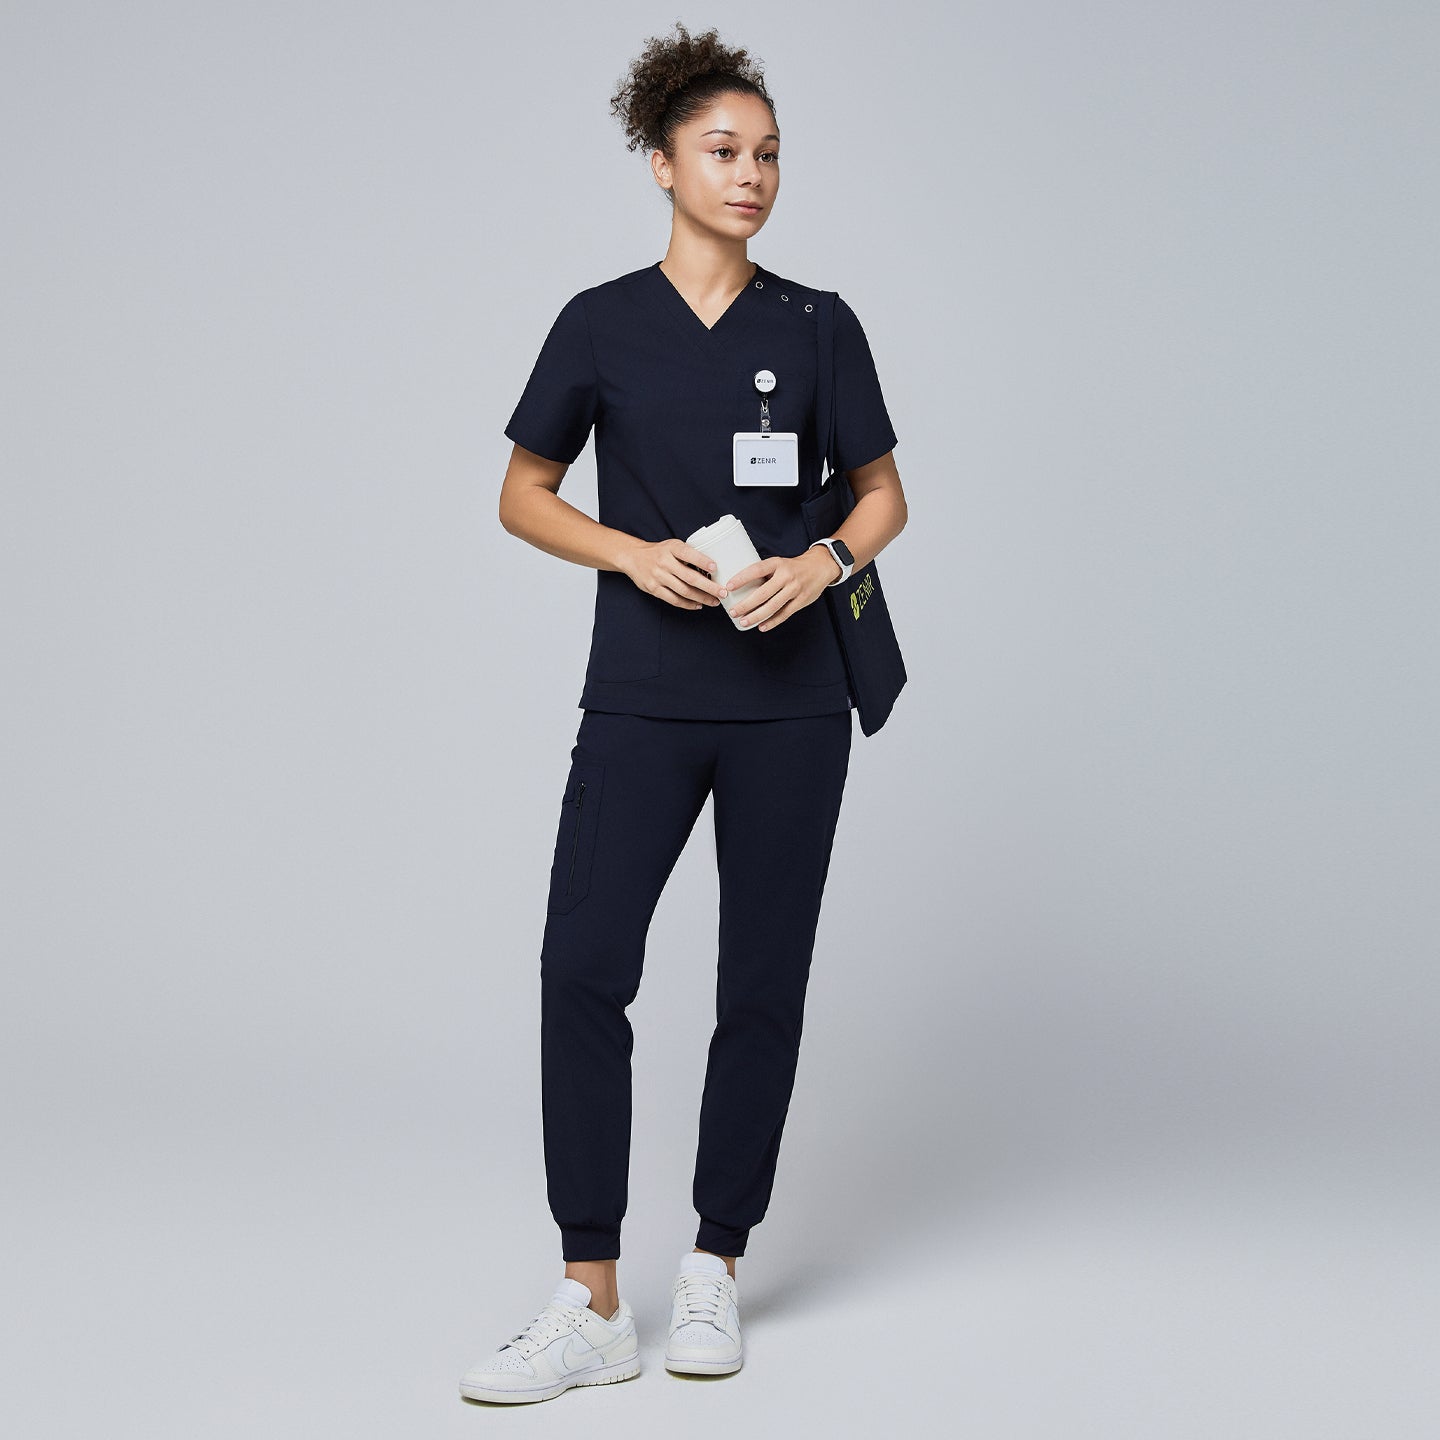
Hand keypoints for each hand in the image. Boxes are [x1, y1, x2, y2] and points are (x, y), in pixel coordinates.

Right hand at [619, 538, 729, 609]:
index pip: (688, 554)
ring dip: (701, 598)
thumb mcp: (673, 546)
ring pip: (684, 591)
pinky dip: (688, 604)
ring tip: (714, 601)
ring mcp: (658, 577)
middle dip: (709, 587)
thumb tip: (713, 567)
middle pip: (690, 577)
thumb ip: (689, 554)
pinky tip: (698, 605)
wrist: (633, 557)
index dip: (702, 561)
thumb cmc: (659, 552)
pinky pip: (674, 600)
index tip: (715, 568)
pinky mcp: (653, 589)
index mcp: (671, 548)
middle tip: (723, 592)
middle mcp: (664, 562)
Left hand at [724, 546, 839, 630]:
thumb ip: (765, 574)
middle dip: (746, 604)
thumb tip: (741, 586)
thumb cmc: (793, 567)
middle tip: (733, 611)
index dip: (741, 578)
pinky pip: (784, 614)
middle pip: (763, 593)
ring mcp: (795, 589)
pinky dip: (772, 622)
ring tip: (743, 621)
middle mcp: (786, 576)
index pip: (756, 570)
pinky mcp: (802, 600)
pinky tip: (761, 626)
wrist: (821, 566)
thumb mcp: (779, 563)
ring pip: (772, 606)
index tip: (728, 587)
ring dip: (756, 615)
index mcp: (777, 563)